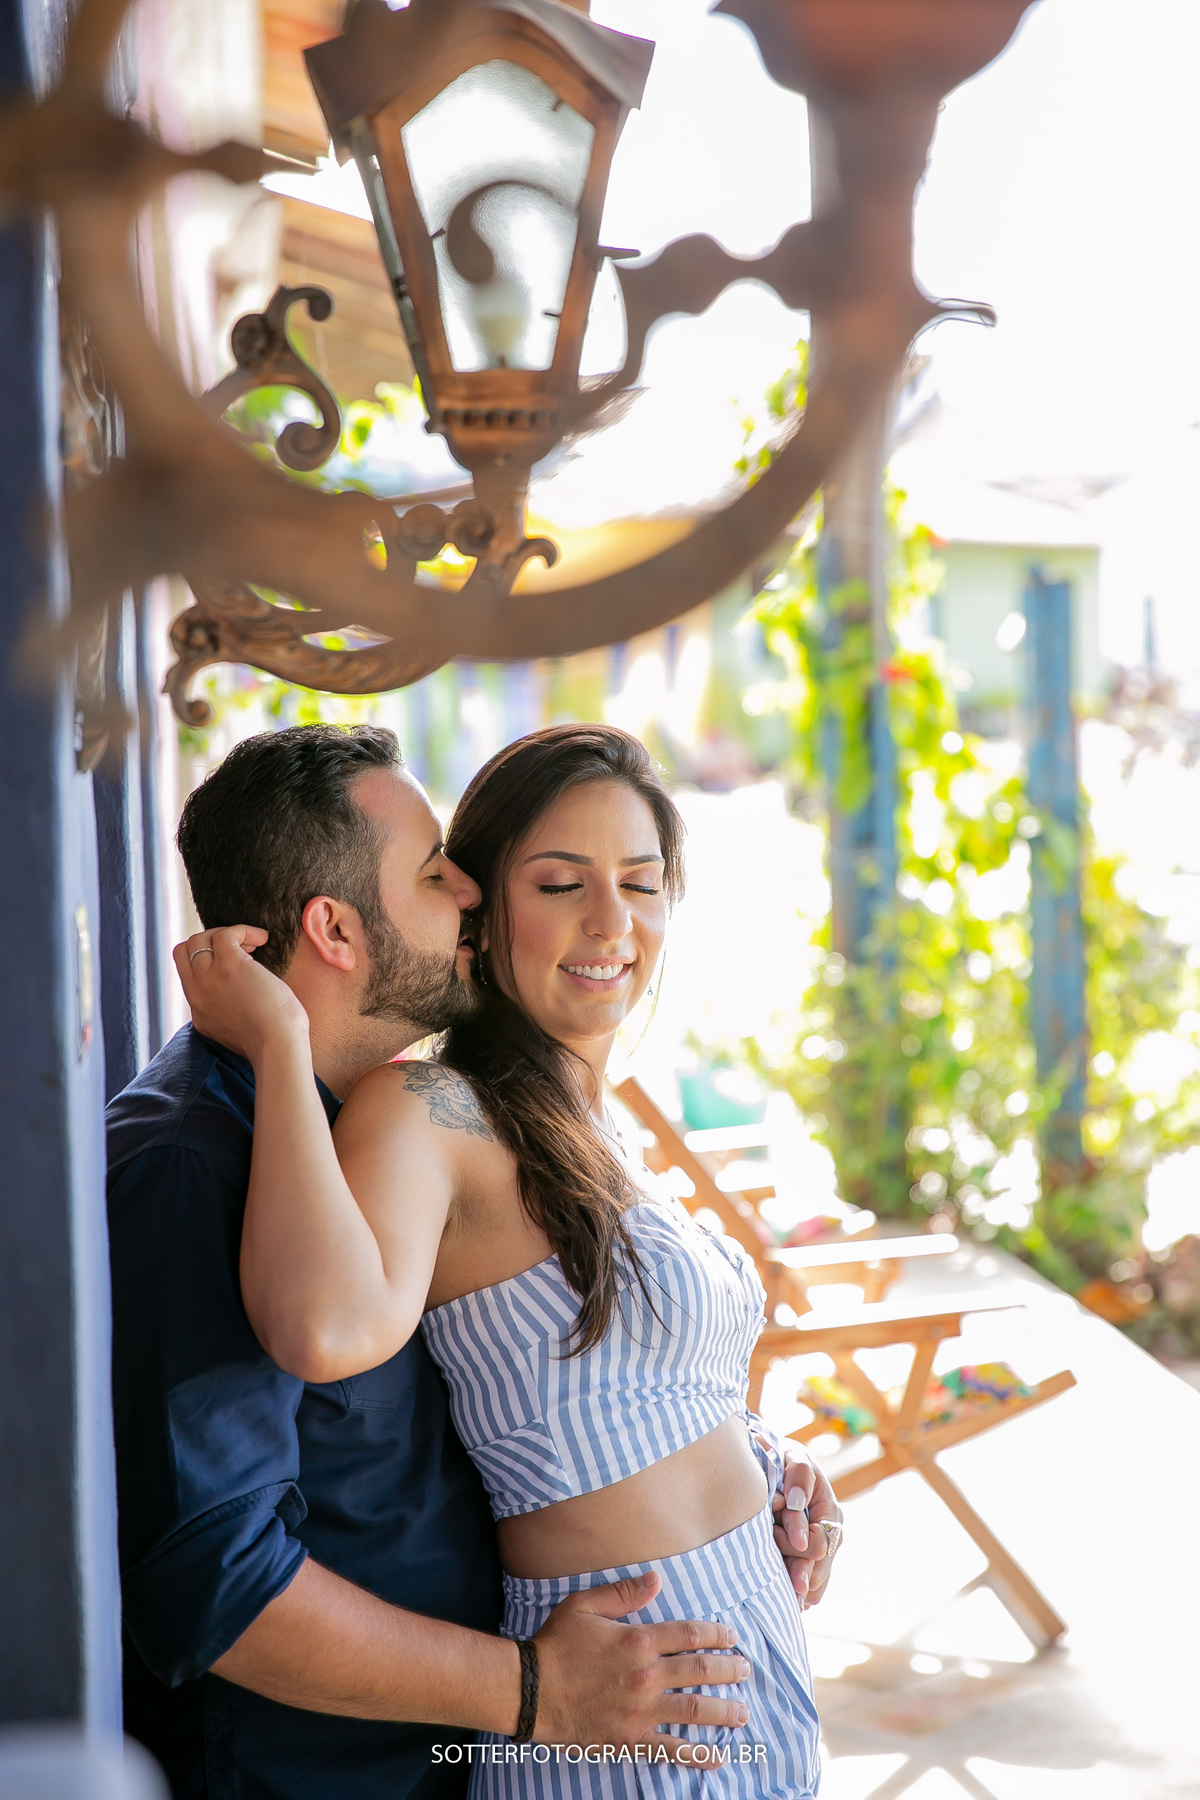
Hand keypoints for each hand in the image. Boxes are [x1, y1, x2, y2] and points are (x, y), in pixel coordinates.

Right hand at [173, 926, 308, 1065]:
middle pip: (183, 952)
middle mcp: (197, 995)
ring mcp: (209, 979)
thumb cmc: (275, 1041)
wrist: (278, 1047)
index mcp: (200, 1013)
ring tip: (254, 944)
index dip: (209, 963)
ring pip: (198, 940)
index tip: (236, 966)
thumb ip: (230, 1012)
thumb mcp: (240, 1029)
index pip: (189, 976)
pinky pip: (225, 934)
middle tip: (241, 949)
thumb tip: (243, 990)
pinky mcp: (228, 965)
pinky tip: (263, 939)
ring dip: (227, 934)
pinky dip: (244, 931)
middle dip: (209, 943)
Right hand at [533, 1571, 749, 1756]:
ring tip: (742, 1713)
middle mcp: (645, 1675)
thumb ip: (624, 1593)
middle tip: (746, 1671)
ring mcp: (640, 1709)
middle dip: (728, 1670)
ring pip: (693, 1710)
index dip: (716, 1635)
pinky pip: (669, 1748)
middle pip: (700, 1671)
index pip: (689, 1635)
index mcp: (638, 1640)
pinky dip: (695, 1755)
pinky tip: (715, 1757)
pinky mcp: (630, 1737)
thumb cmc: (556, 1644)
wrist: (530, 1690)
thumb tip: (657, 1580)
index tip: (732, 1637)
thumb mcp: (585, 1606)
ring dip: (723, 1711)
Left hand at [771, 1446, 842, 1608]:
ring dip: (798, 1588)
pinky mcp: (809, 1558)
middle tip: (777, 1579)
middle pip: (818, 1570)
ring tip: (786, 1597)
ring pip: (815, 1583)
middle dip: (797, 1574)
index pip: (820, 1544)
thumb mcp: (794, 1458)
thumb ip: (798, 1477)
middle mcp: (830, 1535)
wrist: (778, 1463)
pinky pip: (811, 1586)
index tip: (775, 1536)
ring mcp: (821, 1549)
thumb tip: (795, 1503)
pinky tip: (790, 1599)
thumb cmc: (787, 1460)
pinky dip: (800, 1593)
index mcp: (830, 1512)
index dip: (799, 1548)